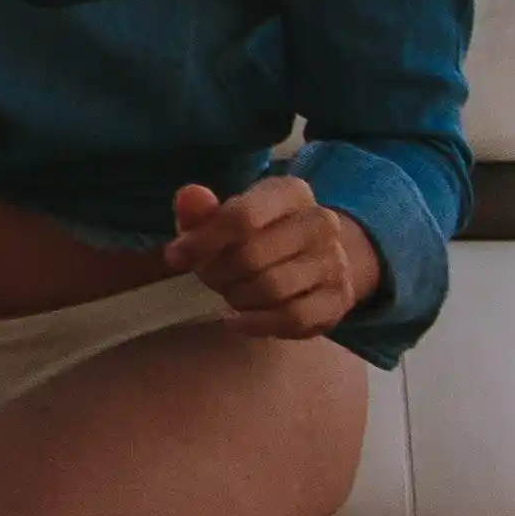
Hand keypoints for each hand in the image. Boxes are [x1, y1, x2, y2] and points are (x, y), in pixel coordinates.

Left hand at [167, 171, 382, 344]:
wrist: (312, 261)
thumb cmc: (257, 235)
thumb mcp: (225, 216)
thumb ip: (201, 210)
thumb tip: (189, 198)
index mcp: (291, 192)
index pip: (242, 216)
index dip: (202, 241)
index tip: (176, 257)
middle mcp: (320, 222)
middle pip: (252, 256)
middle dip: (218, 273)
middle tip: (209, 278)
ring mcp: (335, 261)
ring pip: (271, 289)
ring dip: (237, 297)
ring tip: (230, 293)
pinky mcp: (338, 299)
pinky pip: (292, 318)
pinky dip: (256, 324)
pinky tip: (238, 320)